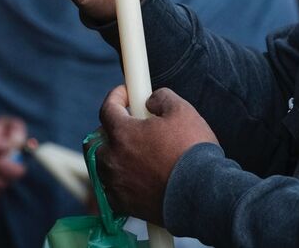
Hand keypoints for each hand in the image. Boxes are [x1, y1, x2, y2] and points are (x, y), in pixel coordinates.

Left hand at [95, 85, 218, 223]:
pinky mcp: (123, 205)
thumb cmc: (192, 150)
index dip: (116, 96)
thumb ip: (161, 98)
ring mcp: (116, 184)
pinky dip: (118, 180)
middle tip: (126, 125)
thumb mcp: (182, 110)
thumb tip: (151, 101)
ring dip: (112, 155)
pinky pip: (110, 189)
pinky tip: (133, 176)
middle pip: (96, 140)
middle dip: (107, 129)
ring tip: (132, 152)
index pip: (107, 108)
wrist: (202, 194)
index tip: (125, 93)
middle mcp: (112, 159)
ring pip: (102, 165)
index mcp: (122, 133)